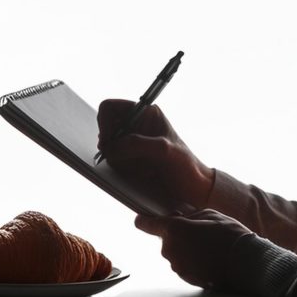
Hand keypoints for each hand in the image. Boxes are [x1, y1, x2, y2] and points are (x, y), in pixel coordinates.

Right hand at [97, 101, 213, 212]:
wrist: (193, 188)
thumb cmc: (185, 165)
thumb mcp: (164, 150)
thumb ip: (137, 143)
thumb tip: (111, 147)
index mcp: (146, 113)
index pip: (110, 108)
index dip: (103, 123)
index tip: (108, 142)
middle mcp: (136, 125)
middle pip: (104, 128)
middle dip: (108, 143)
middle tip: (119, 158)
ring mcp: (132, 143)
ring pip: (107, 146)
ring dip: (115, 158)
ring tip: (136, 167)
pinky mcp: (130, 159)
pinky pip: (112, 161)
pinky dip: (117, 168)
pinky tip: (136, 174)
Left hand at [134, 209, 252, 290]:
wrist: (245, 262)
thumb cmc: (229, 235)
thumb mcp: (210, 215)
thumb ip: (189, 215)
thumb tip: (181, 217)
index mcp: (173, 229)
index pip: (145, 223)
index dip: (145, 221)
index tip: (145, 220)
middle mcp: (170, 249)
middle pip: (166, 239)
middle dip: (179, 236)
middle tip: (200, 233)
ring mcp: (177, 266)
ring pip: (176, 254)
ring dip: (187, 250)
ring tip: (210, 248)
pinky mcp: (186, 279)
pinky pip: (185, 266)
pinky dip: (194, 263)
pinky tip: (211, 259)